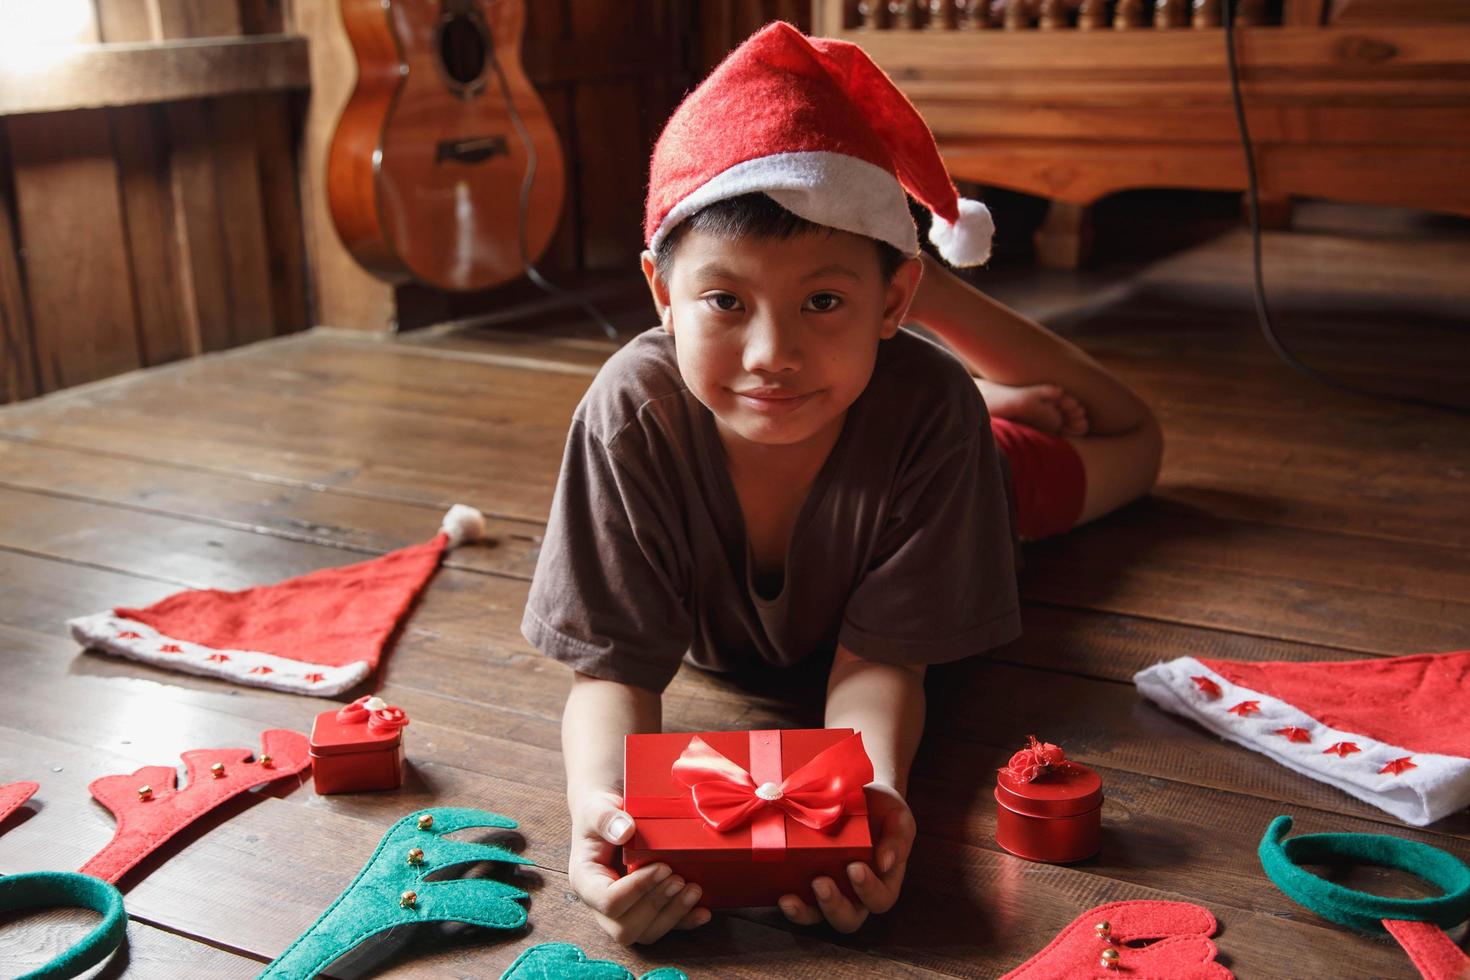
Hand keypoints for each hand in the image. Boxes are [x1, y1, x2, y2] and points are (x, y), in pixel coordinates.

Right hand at [567, 788, 709, 944]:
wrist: (608, 817)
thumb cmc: (600, 813)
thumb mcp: (598, 808)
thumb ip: (606, 818)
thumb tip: (625, 831)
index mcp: (585, 880)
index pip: (607, 901)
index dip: (637, 888)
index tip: (662, 866)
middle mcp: (599, 904)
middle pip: (626, 928)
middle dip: (657, 905)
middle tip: (679, 879)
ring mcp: (621, 912)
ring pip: (646, 933)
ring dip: (673, 915)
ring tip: (693, 889)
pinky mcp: (642, 911)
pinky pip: (662, 927)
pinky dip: (684, 921)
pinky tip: (703, 911)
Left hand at [777, 782, 915, 932]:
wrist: (854, 792)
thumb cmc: (881, 809)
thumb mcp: (897, 817)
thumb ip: (898, 837)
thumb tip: (886, 862)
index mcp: (881, 881)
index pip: (880, 899)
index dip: (868, 890)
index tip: (855, 867)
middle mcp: (854, 894)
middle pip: (848, 919)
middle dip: (833, 906)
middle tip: (821, 882)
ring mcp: (827, 890)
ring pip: (818, 917)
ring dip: (803, 913)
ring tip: (790, 898)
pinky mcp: (803, 882)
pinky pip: (796, 902)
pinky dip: (787, 903)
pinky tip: (778, 893)